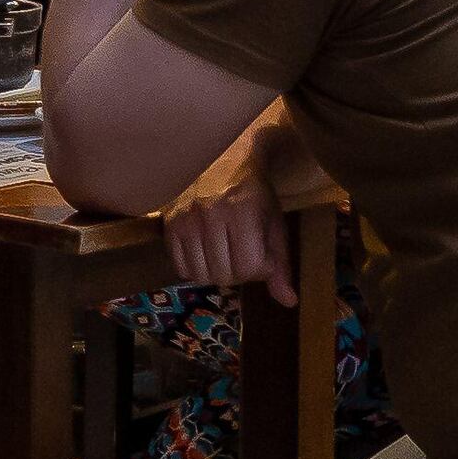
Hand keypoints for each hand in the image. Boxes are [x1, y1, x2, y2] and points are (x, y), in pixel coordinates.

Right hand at [160, 131, 297, 300]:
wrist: (222, 156)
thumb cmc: (254, 190)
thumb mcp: (274, 222)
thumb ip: (281, 263)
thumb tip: (288, 302)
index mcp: (243, 211)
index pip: (249, 267)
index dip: (260, 269)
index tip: (263, 255)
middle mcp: (210, 215)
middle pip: (223, 275)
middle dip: (238, 273)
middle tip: (243, 255)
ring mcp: (185, 219)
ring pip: (200, 275)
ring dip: (216, 272)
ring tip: (224, 254)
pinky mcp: (168, 224)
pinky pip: (180, 267)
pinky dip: (194, 268)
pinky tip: (205, 252)